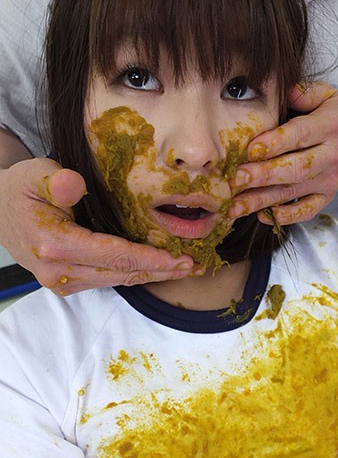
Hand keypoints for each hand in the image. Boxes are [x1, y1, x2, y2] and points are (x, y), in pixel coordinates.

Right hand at [0, 159, 193, 294]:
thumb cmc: (21, 190)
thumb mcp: (35, 174)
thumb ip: (56, 180)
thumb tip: (73, 184)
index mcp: (54, 245)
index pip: (114, 255)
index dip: (151, 259)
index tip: (181, 259)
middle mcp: (58, 271)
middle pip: (121, 273)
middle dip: (162, 271)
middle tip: (196, 266)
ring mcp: (62, 282)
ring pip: (117, 280)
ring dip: (153, 275)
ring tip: (186, 269)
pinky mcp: (67, 283)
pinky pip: (108, 279)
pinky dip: (135, 273)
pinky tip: (158, 268)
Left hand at [228, 81, 337, 224]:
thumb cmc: (333, 115)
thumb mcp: (326, 95)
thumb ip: (303, 92)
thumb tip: (280, 91)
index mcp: (332, 125)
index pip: (301, 134)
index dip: (275, 143)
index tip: (250, 149)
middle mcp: (333, 155)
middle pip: (297, 167)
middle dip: (264, 175)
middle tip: (236, 179)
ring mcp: (330, 179)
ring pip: (294, 191)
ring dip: (263, 200)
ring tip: (235, 205)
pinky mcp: (326, 197)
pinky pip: (306, 210)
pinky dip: (285, 216)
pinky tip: (262, 215)